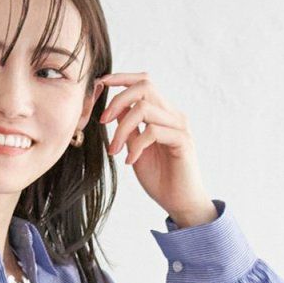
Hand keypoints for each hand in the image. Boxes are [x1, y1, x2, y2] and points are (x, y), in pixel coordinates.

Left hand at [90, 69, 217, 228]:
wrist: (181, 204)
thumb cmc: (160, 178)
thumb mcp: (136, 149)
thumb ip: (129, 128)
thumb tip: (114, 110)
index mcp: (162, 113)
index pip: (144, 83)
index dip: (121, 78)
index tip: (101, 84)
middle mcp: (172, 114)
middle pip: (144, 87)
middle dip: (118, 100)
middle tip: (103, 122)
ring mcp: (179, 126)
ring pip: (144, 109)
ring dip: (121, 129)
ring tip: (114, 151)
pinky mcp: (182, 141)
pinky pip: (153, 131)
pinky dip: (136, 146)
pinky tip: (130, 162)